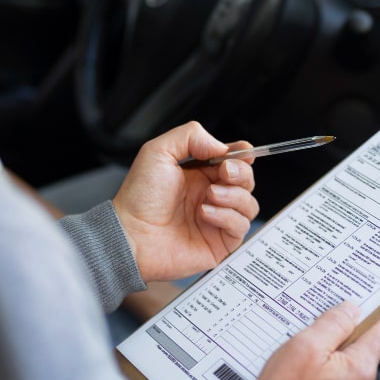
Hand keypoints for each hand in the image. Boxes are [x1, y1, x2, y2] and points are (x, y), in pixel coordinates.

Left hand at [112, 121, 258, 281]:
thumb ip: (190, 136)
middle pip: (246, 180)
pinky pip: (241, 226)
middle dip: (240, 173)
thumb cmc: (139, 198)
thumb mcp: (158, 151)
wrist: (131, 234)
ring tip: (209, 195)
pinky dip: (227, 216)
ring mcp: (217, 220)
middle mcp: (211, 196)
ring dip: (234, 195)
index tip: (243, 151)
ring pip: (249, 204)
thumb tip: (221, 145)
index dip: (243, 155)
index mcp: (199, 174)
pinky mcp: (219, 242)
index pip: (234, 161)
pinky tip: (206, 213)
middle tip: (224, 172)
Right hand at [253, 302, 379, 379]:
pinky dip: (326, 371)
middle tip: (318, 326)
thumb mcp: (306, 346)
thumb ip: (333, 324)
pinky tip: (306, 370)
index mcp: (361, 368)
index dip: (370, 309)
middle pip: (363, 345)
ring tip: (307, 352)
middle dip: (342, 333)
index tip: (357, 300)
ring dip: (332, 353)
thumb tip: (350, 309)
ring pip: (349, 362)